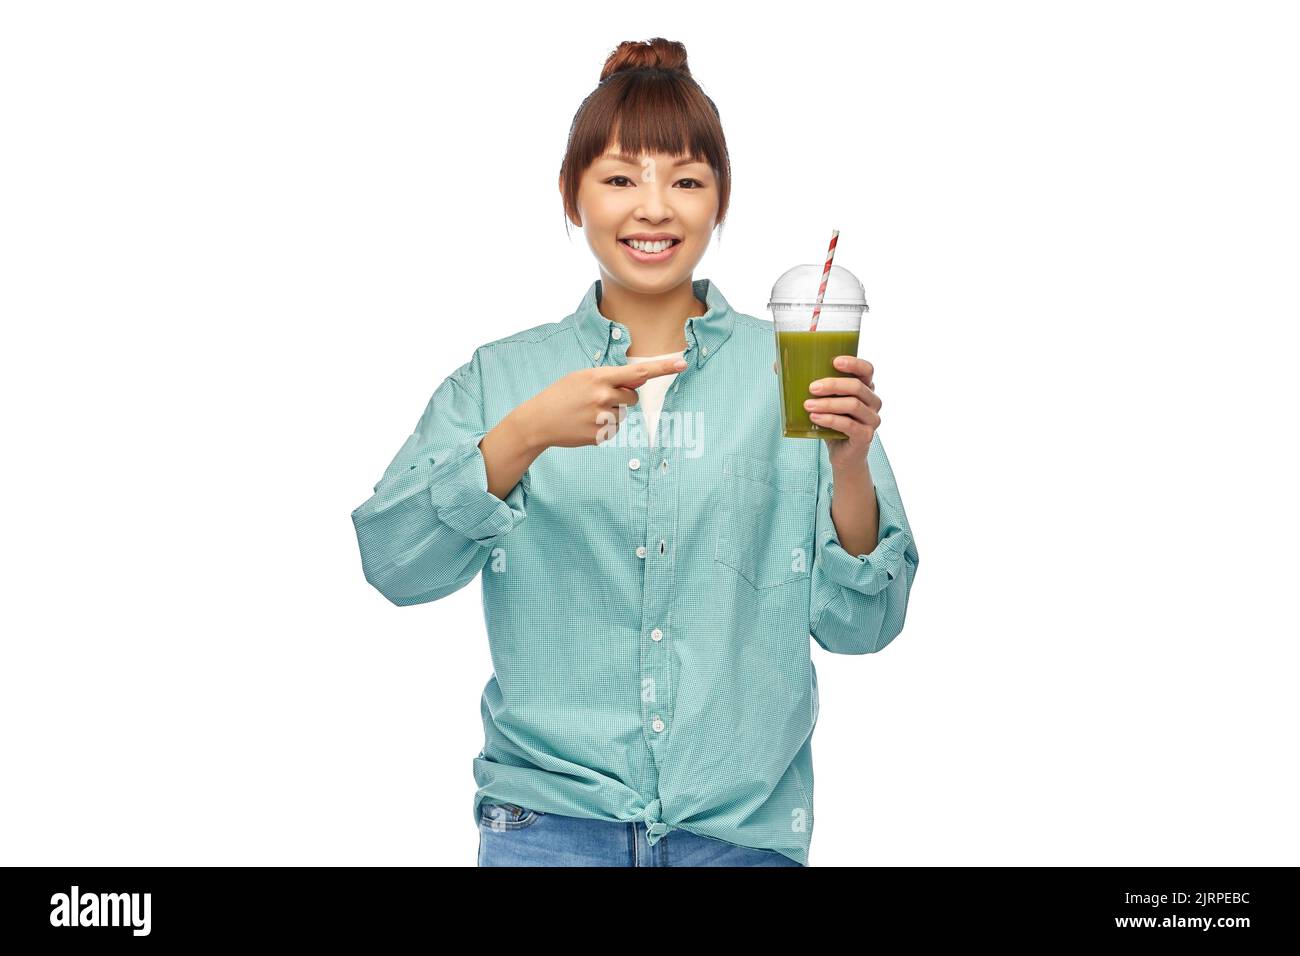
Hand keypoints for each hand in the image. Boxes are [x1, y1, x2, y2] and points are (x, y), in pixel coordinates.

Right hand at [511, 356, 686, 449]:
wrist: (538, 421)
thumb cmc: (562, 395)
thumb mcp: (582, 377)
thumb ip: (610, 378)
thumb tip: (637, 382)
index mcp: (600, 377)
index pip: (639, 371)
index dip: (663, 368)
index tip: (683, 363)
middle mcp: (604, 396)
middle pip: (633, 397)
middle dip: (621, 397)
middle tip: (596, 399)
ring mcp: (602, 417)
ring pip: (623, 414)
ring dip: (611, 412)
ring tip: (586, 412)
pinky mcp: (601, 435)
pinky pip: (615, 428)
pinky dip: (604, 426)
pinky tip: (585, 424)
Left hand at [804, 355, 880, 467]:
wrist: (842, 455)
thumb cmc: (832, 423)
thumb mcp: (822, 401)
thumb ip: (808, 383)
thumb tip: (777, 365)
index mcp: (865, 388)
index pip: (867, 369)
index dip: (854, 363)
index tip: (834, 361)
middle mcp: (873, 402)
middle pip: (857, 386)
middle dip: (833, 384)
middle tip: (812, 387)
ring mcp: (872, 419)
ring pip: (853, 405)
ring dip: (828, 404)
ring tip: (808, 405)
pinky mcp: (865, 436)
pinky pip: (849, 425)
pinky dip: (830, 420)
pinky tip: (815, 418)